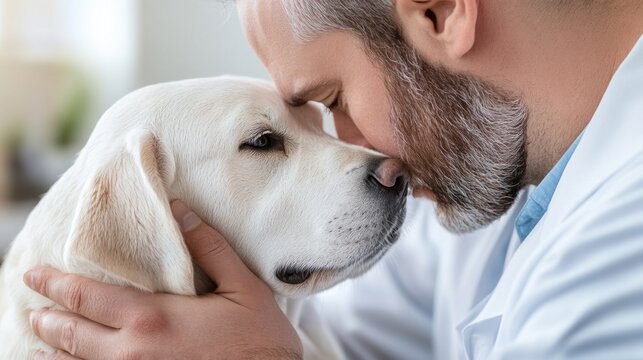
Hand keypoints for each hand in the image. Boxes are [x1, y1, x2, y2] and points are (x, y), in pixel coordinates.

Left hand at [23, 200, 301, 359]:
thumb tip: (180, 210)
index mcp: (153, 319)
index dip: (55, 284)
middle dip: (48, 318)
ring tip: (40, 341)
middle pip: (71, 335)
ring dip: (54, 352)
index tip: (35, 275)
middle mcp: (133, 353)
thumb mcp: (243, 286)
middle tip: (33, 307)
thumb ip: (209, 247)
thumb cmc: (260, 340)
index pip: (87, 297)